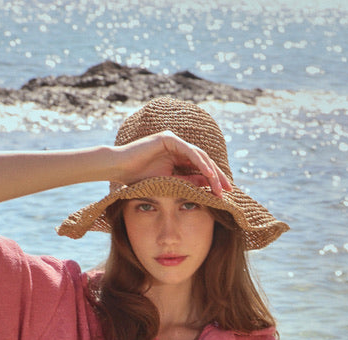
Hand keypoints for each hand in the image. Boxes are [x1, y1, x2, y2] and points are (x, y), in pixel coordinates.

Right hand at [110, 131, 232, 197]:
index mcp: (178, 157)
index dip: (213, 180)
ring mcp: (173, 141)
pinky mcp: (168, 138)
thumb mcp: (170, 184)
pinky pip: (188, 151)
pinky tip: (208, 173)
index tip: (224, 194)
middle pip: (203, 161)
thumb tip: (207, 186)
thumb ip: (187, 183)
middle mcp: (178, 147)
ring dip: (211, 170)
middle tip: (227, 190)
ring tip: (219, 185)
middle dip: (217, 176)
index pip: (200, 168)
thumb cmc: (139, 178)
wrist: (119, 169)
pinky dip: (199, 162)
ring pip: (199, 155)